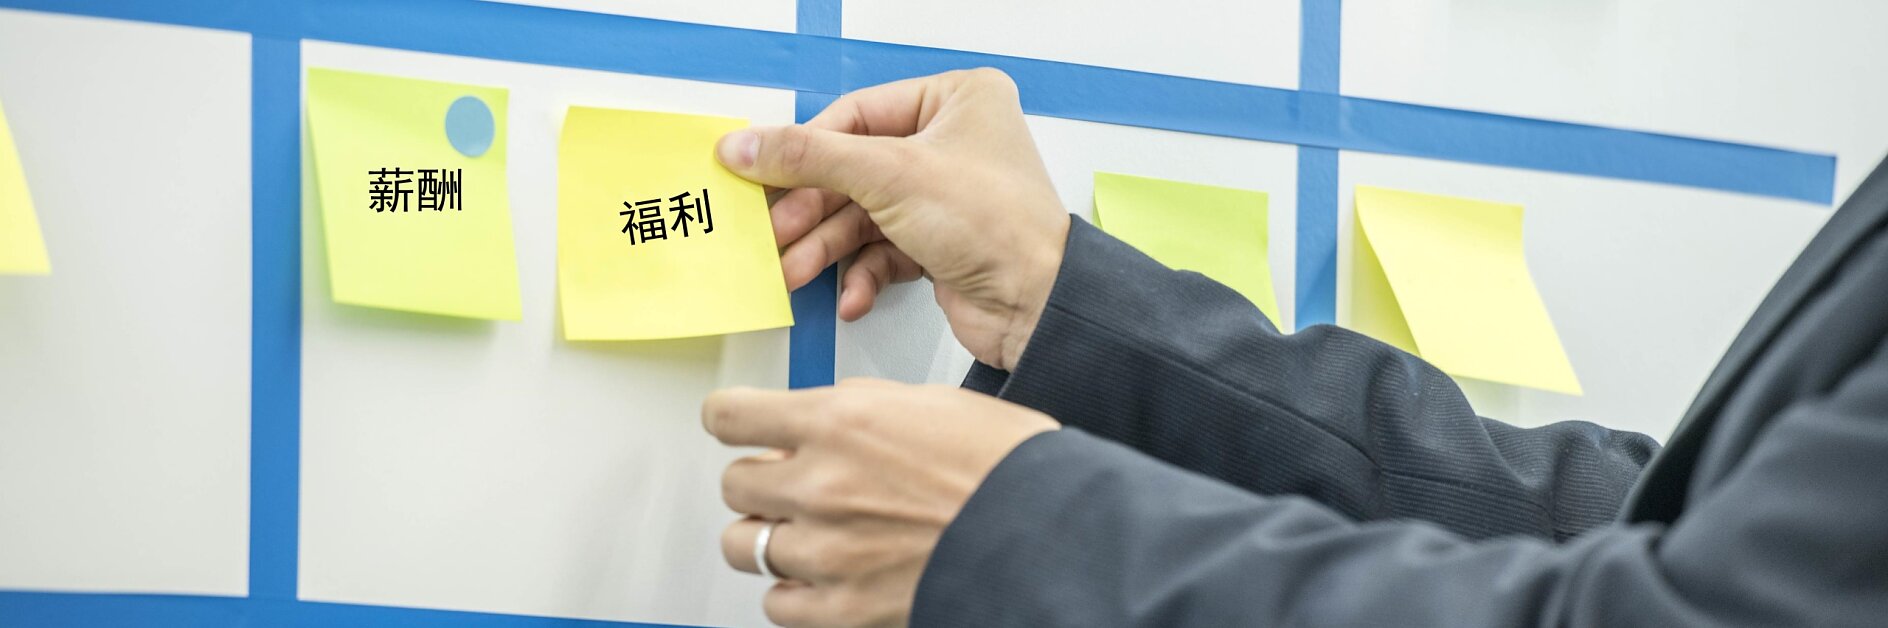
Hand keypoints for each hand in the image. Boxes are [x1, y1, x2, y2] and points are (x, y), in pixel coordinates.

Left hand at [705, 378, 1058, 626]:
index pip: (728, 416)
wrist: (1049, 534)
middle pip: (733, 482)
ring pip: (743, 545)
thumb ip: (860, 405)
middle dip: (760, 479)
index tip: (738, 425)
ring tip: (810, 532)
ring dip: (770, 535)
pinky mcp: (842, 609)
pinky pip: (777, 603)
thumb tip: (825, 410)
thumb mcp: (931, 402)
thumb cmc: (1007, 466)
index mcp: (837, 422)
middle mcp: (820, 485)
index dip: (731, 419)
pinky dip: (793, 591)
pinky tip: (824, 576)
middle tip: (794, 481)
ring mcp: (826, 552)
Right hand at [717, 69, 1069, 370]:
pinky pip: (884, 250)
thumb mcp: (889, 175)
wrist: (1038, 306)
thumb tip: (745, 144)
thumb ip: (809, 157)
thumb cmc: (995, 225)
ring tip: (793, 271)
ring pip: (863, 214)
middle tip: (770, 231)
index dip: (805, 148)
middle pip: (854, 169)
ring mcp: (946, 196)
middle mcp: (954, 143)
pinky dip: (862, 274)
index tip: (757, 169)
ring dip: (826, 247)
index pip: (858, 114)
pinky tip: (852, 296)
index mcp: (957, 100)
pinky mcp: (941, 244)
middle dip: (811, 208)